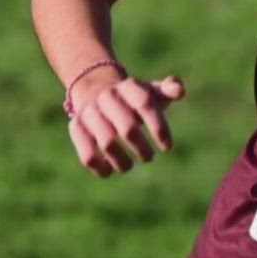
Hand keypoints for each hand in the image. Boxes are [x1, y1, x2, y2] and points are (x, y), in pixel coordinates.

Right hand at [67, 71, 185, 176]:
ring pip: (108, 143)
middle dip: (141, 148)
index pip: (146, 104)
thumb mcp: (152, 91)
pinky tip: (109, 171)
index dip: (159, 127)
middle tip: (148, 157)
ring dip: (122, 161)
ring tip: (129, 166)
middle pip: (128, 128)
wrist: (97, 91)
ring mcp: (90, 111)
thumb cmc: (134, 99)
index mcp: (130, 86)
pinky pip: (87, 153)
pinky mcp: (76, 127)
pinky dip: (99, 167)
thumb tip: (179, 91)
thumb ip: (169, 90)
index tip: (167, 147)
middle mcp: (108, 96)